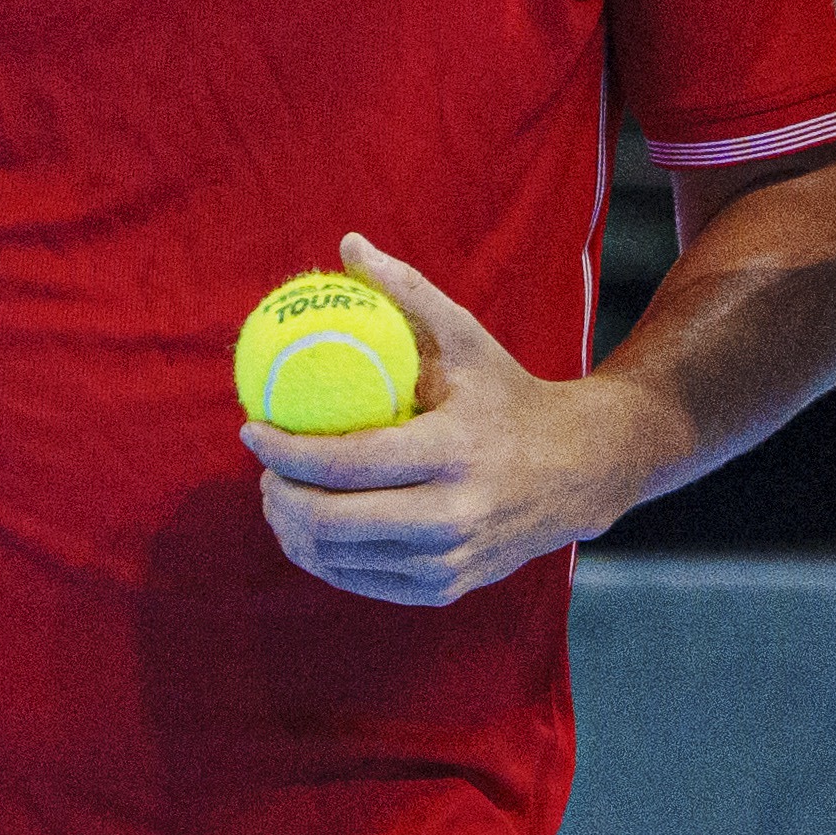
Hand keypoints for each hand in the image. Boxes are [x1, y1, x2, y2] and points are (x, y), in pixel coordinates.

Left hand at [247, 232, 659, 606]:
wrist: (583, 470)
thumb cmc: (510, 394)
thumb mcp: (467, 338)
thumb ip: (407, 292)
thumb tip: (348, 245)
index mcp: (454, 449)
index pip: (346, 460)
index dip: (284, 450)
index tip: (252, 428)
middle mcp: (454, 513)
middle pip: (333, 522)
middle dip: (279, 498)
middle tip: (264, 473)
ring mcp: (451, 559)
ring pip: (340, 559)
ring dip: (293, 530)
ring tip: (281, 496)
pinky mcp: (447, 588)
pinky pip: (362, 581)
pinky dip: (325, 558)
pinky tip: (312, 528)